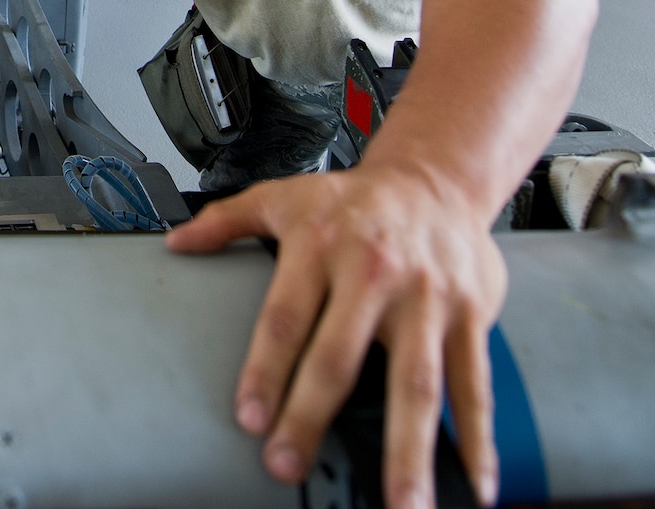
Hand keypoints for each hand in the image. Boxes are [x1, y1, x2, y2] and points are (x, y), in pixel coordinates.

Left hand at [169, 162, 506, 508]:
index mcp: (321, 246)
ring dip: (410, 450)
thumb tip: (176, 242)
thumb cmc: (354, 200)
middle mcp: (374, 273)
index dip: (265, 369)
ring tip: (401, 506)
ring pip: (416, 382)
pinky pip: (473, 383)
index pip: (285, 316)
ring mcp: (426, 298)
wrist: (436, 178)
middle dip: (312, 417)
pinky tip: (475, 484)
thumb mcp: (285, 197)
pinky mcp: (470, 316)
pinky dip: (477, 437)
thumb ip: (227, 221)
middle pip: (340, 357)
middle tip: (288, 466)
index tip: (249, 418)